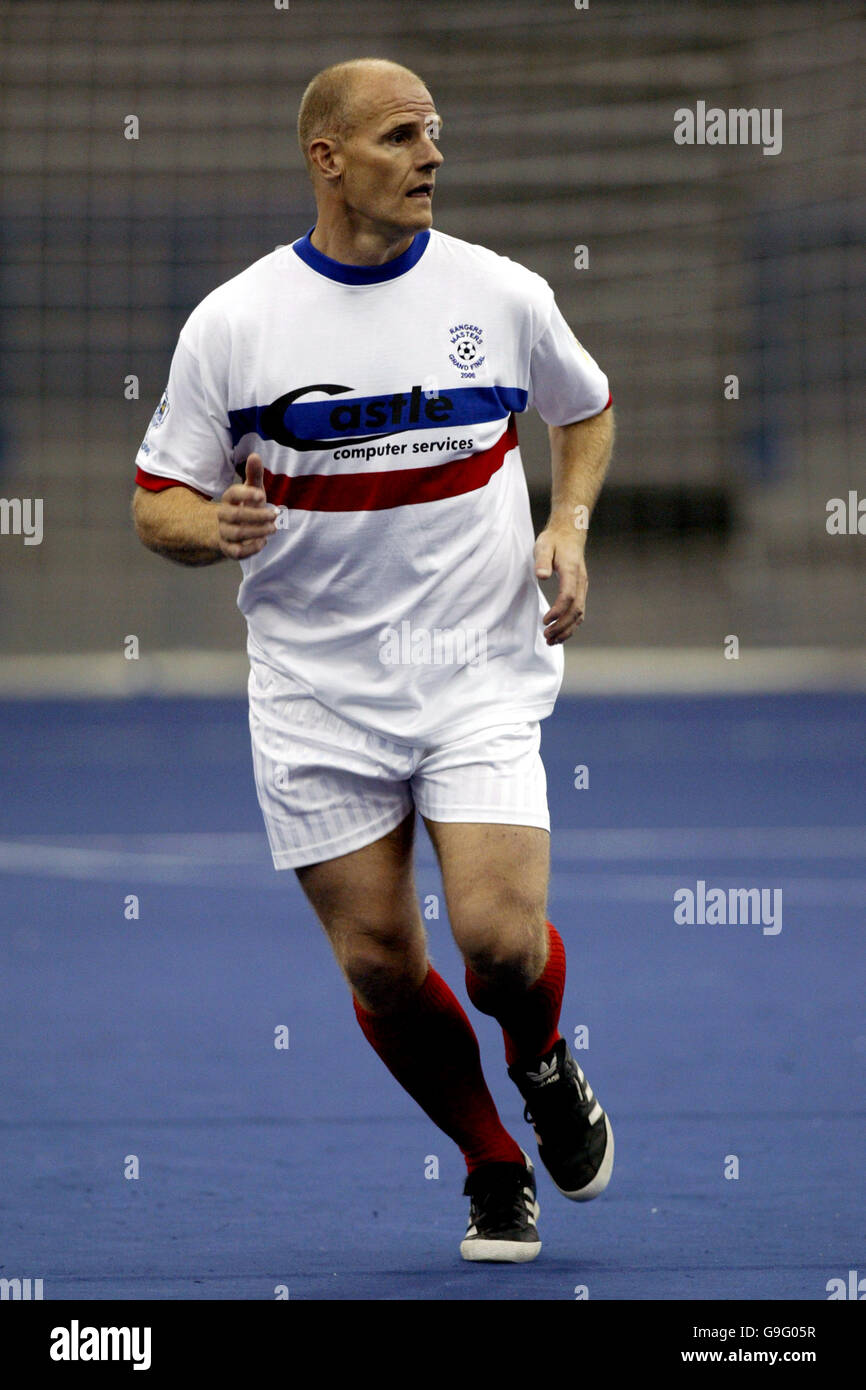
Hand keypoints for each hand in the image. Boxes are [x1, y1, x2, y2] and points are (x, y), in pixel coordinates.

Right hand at [216, 454, 277, 558]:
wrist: (229, 529)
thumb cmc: (245, 506)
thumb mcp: (251, 490)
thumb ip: (254, 475)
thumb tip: (255, 455)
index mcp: (229, 499)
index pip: (232, 493)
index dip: (246, 494)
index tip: (262, 495)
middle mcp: (223, 515)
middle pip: (236, 515)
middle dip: (258, 515)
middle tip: (275, 514)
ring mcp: (224, 532)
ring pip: (237, 533)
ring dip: (258, 531)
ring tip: (273, 528)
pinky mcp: (228, 549)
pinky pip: (237, 552)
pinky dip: (252, 548)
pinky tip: (263, 541)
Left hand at [533, 526, 587, 643]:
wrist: (569, 534)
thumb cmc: (554, 541)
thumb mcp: (544, 546)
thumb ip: (542, 560)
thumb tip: (541, 576)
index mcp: (571, 570)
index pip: (568, 596)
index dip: (558, 611)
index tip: (545, 621)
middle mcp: (580, 581)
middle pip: (576, 610)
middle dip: (562, 626)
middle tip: (546, 636)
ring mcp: (582, 587)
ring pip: (580, 614)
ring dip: (567, 630)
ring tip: (551, 641)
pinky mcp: (580, 590)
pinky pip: (579, 612)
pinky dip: (571, 625)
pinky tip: (560, 634)